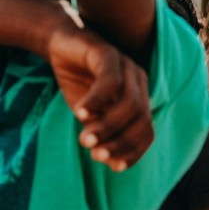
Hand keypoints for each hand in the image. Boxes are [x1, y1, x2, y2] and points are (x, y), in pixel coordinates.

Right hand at [46, 10, 152, 171]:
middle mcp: (139, 82)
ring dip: (107, 126)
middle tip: (94, 154)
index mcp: (140, 97)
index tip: (114, 167)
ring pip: (129, 103)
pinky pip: (110, 81)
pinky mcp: (107, 53)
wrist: (60, 42)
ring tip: (85, 139)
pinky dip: (97, 100)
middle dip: (120, 142)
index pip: (147, 130)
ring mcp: (126, 66)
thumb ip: (102, 131)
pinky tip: (79, 112)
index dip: (134, 150)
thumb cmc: (79, 82)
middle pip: (141, 118)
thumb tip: (110, 160)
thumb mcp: (92, 112)